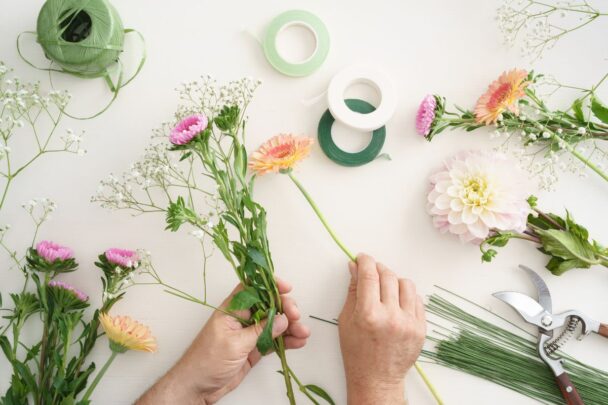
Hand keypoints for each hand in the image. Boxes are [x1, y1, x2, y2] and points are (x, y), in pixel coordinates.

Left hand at [137, 279, 309, 404]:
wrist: (197, 387)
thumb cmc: (206, 361)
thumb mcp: (235, 344)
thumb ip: (261, 331)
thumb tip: (282, 319)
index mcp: (232, 310)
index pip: (252, 288)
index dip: (269, 285)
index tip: (286, 287)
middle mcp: (242, 319)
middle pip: (268, 306)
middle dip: (285, 308)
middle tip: (296, 316)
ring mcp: (249, 334)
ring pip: (274, 324)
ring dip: (290, 327)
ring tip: (303, 333)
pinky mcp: (254, 349)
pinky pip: (273, 340)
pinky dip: (286, 341)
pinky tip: (298, 341)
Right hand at [338, 254, 425, 404]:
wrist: (377, 379)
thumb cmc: (357, 353)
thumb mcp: (346, 320)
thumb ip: (353, 291)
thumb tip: (355, 267)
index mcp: (369, 315)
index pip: (369, 275)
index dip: (365, 261)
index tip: (362, 258)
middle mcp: (391, 317)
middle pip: (388, 276)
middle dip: (378, 269)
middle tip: (372, 271)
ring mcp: (409, 323)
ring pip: (406, 284)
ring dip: (394, 281)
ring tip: (385, 289)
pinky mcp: (421, 329)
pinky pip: (417, 300)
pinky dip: (406, 296)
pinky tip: (397, 302)